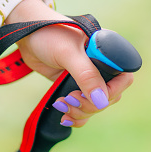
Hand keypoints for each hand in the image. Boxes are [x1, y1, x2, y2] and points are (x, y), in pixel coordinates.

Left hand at [7, 0, 133, 127]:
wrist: (26, 34)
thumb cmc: (49, 34)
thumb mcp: (68, 53)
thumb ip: (86, 75)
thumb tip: (102, 101)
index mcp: (108, 52)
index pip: (124, 79)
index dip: (111, 92)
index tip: (91, 96)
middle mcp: (102, 66)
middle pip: (110, 97)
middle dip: (90, 105)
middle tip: (70, 99)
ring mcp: (88, 78)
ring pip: (96, 106)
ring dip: (81, 112)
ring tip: (62, 105)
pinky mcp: (75, 87)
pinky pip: (84, 108)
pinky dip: (76, 116)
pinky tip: (65, 117)